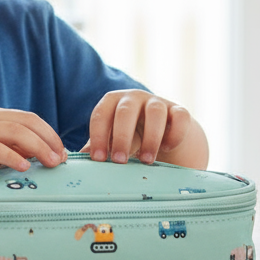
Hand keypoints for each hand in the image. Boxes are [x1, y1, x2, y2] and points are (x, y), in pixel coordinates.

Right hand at [0, 107, 67, 177]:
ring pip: (15, 132)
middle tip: (62, 159)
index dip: (49, 133)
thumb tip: (27, 155)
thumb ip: (0, 145)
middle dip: (49, 139)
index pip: (29, 118)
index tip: (61, 151)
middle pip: (28, 123)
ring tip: (51, 163)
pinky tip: (22, 166)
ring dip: (38, 147)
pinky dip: (11, 155)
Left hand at [82, 90, 204, 167]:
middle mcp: (134, 98)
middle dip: (122, 137)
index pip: (101, 114)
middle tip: (119, 161)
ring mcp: (158, 102)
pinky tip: (168, 149)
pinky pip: (180, 117)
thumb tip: (79, 160)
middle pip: (126, 111)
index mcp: (112, 102)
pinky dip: (175, 133)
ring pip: (155, 111)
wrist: (163, 128)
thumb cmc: (131, 134)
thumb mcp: (112, 138)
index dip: (98, 136)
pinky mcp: (179, 111)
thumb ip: (98, 146)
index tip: (98, 159)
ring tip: (146, 161)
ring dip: (151, 137)